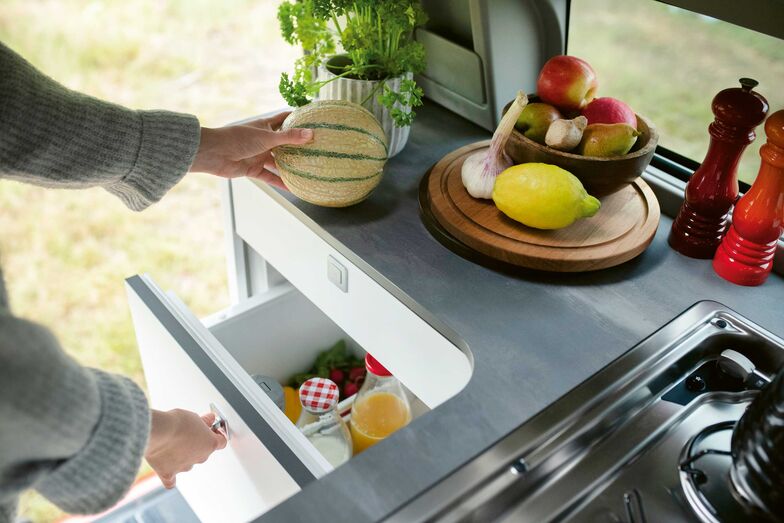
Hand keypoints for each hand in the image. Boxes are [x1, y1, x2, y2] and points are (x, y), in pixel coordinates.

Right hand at [145, 409, 226, 488]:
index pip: (221, 441)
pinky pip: (171, 480)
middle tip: (187, 433)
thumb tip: (210, 419)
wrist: (158, 432)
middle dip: (198, 444)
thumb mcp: (194, 416)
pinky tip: (169, 471)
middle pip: (204, 452)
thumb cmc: (176, 423)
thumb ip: (204, 421)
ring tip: (171, 444)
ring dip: (183, 456)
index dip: (217, 435)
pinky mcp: (169, 474)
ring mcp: (185, 467)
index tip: (211, 430)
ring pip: (188, 463)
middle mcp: (200, 458)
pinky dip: (170, 476)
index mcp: (210, 444)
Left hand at [189, 112, 312, 188]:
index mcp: (265, 126)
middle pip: (284, 143)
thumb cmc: (237, 139)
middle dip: (298, 146)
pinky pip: (270, 177)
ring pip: (279, 162)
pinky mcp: (254, 169)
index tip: (312, 119)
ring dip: (291, 166)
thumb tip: (311, 134)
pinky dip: (280, 182)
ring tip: (308, 170)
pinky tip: (293, 188)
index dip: (296, 118)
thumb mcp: (267, 137)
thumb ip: (289, 137)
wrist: (214, 154)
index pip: (284, 119)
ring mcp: (259, 155)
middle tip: (317, 149)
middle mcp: (263, 140)